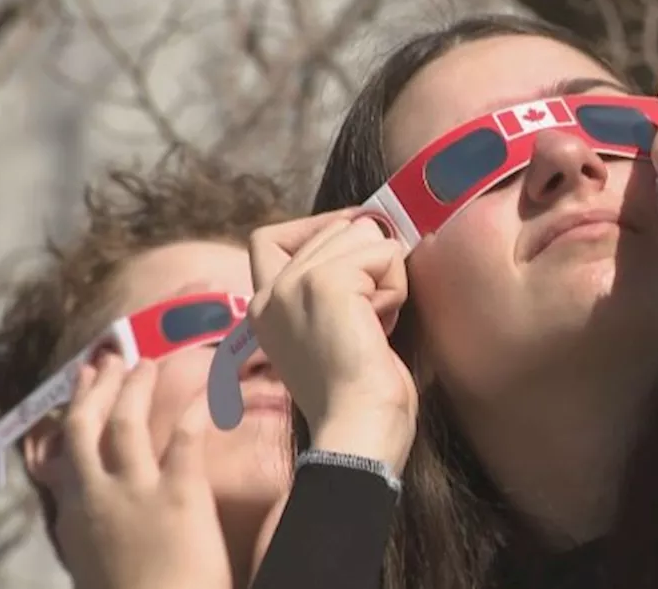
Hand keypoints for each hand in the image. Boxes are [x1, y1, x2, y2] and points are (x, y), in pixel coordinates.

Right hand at [55, 356, 231, 588]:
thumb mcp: (92, 565)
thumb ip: (88, 535)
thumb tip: (87, 520)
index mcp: (73, 517)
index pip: (63, 455)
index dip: (71, 415)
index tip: (79, 388)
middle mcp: (96, 496)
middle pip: (86, 427)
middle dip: (96, 389)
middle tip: (108, 360)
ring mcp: (136, 491)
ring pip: (125, 423)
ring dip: (133, 389)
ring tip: (146, 364)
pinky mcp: (179, 492)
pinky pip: (184, 437)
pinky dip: (195, 408)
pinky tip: (205, 390)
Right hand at [247, 208, 416, 473]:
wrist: (358, 428)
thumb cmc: (360, 393)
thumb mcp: (330, 330)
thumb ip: (331, 285)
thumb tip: (371, 229)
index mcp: (262, 307)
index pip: (271, 237)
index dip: (316, 231)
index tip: (352, 256)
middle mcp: (270, 291)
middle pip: (334, 228)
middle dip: (368, 262)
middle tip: (370, 317)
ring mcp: (294, 283)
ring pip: (361, 234)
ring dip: (385, 276)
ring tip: (373, 325)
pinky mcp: (325, 283)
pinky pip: (384, 254)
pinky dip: (396, 288)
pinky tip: (381, 327)